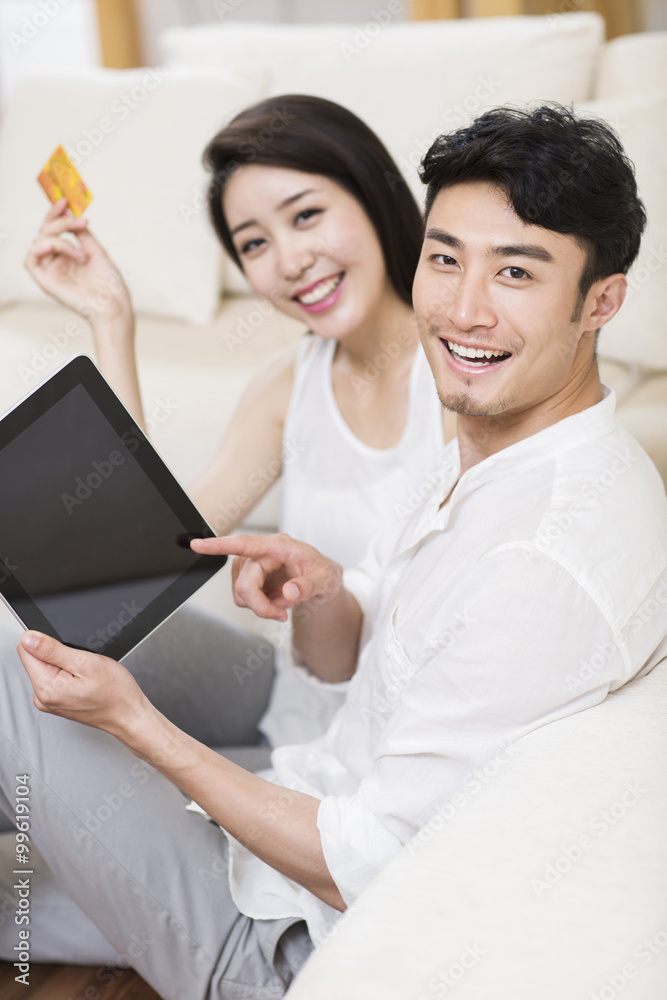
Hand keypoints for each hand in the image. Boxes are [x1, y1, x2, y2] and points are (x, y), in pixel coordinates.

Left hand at [17, 630, 149, 739]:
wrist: (128, 714)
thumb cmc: (115, 693)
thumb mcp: (86, 663)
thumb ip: (53, 650)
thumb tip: (29, 639)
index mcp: (46, 687)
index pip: (26, 649)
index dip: (46, 641)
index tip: (66, 650)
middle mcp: (43, 697)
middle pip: (35, 658)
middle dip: (58, 654)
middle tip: (81, 664)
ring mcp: (49, 701)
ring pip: (46, 667)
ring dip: (65, 664)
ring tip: (85, 673)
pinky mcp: (56, 702)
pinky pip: (54, 678)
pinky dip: (68, 673)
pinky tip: (84, 680)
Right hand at [24, 198, 132, 330]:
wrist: (115, 306)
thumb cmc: (110, 285)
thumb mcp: (96, 251)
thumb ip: (81, 233)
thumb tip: (70, 213)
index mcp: (67, 256)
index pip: (54, 230)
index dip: (56, 213)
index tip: (65, 201)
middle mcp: (56, 263)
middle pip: (44, 231)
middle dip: (61, 221)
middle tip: (80, 221)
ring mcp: (50, 272)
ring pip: (39, 241)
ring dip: (59, 238)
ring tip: (81, 252)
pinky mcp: (46, 283)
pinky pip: (30, 260)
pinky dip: (41, 248)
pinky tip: (57, 247)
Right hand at [191, 533, 342, 622]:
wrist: (321, 582)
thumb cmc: (323, 574)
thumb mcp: (326, 581)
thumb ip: (309, 586)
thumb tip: (289, 592)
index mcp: (279, 546)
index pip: (245, 544)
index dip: (219, 545)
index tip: (196, 544)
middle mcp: (261, 553)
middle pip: (244, 584)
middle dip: (261, 606)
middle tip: (282, 616)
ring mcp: (252, 565)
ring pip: (241, 594)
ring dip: (261, 606)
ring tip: (284, 604)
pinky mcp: (248, 577)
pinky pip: (243, 598)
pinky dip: (259, 606)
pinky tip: (275, 601)